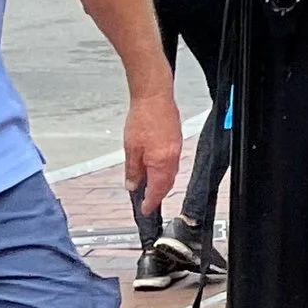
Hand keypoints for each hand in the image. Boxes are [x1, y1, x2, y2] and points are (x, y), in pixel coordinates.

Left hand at [125, 79, 183, 213]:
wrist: (154, 97)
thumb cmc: (143, 119)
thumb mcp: (131, 149)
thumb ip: (132, 170)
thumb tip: (133, 185)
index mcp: (161, 163)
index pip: (157, 190)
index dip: (151, 202)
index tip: (145, 209)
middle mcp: (172, 158)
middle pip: (167, 183)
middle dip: (157, 194)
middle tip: (147, 201)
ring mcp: (176, 148)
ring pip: (170, 173)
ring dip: (161, 182)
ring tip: (149, 186)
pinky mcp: (176, 140)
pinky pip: (172, 162)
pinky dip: (164, 170)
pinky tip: (155, 167)